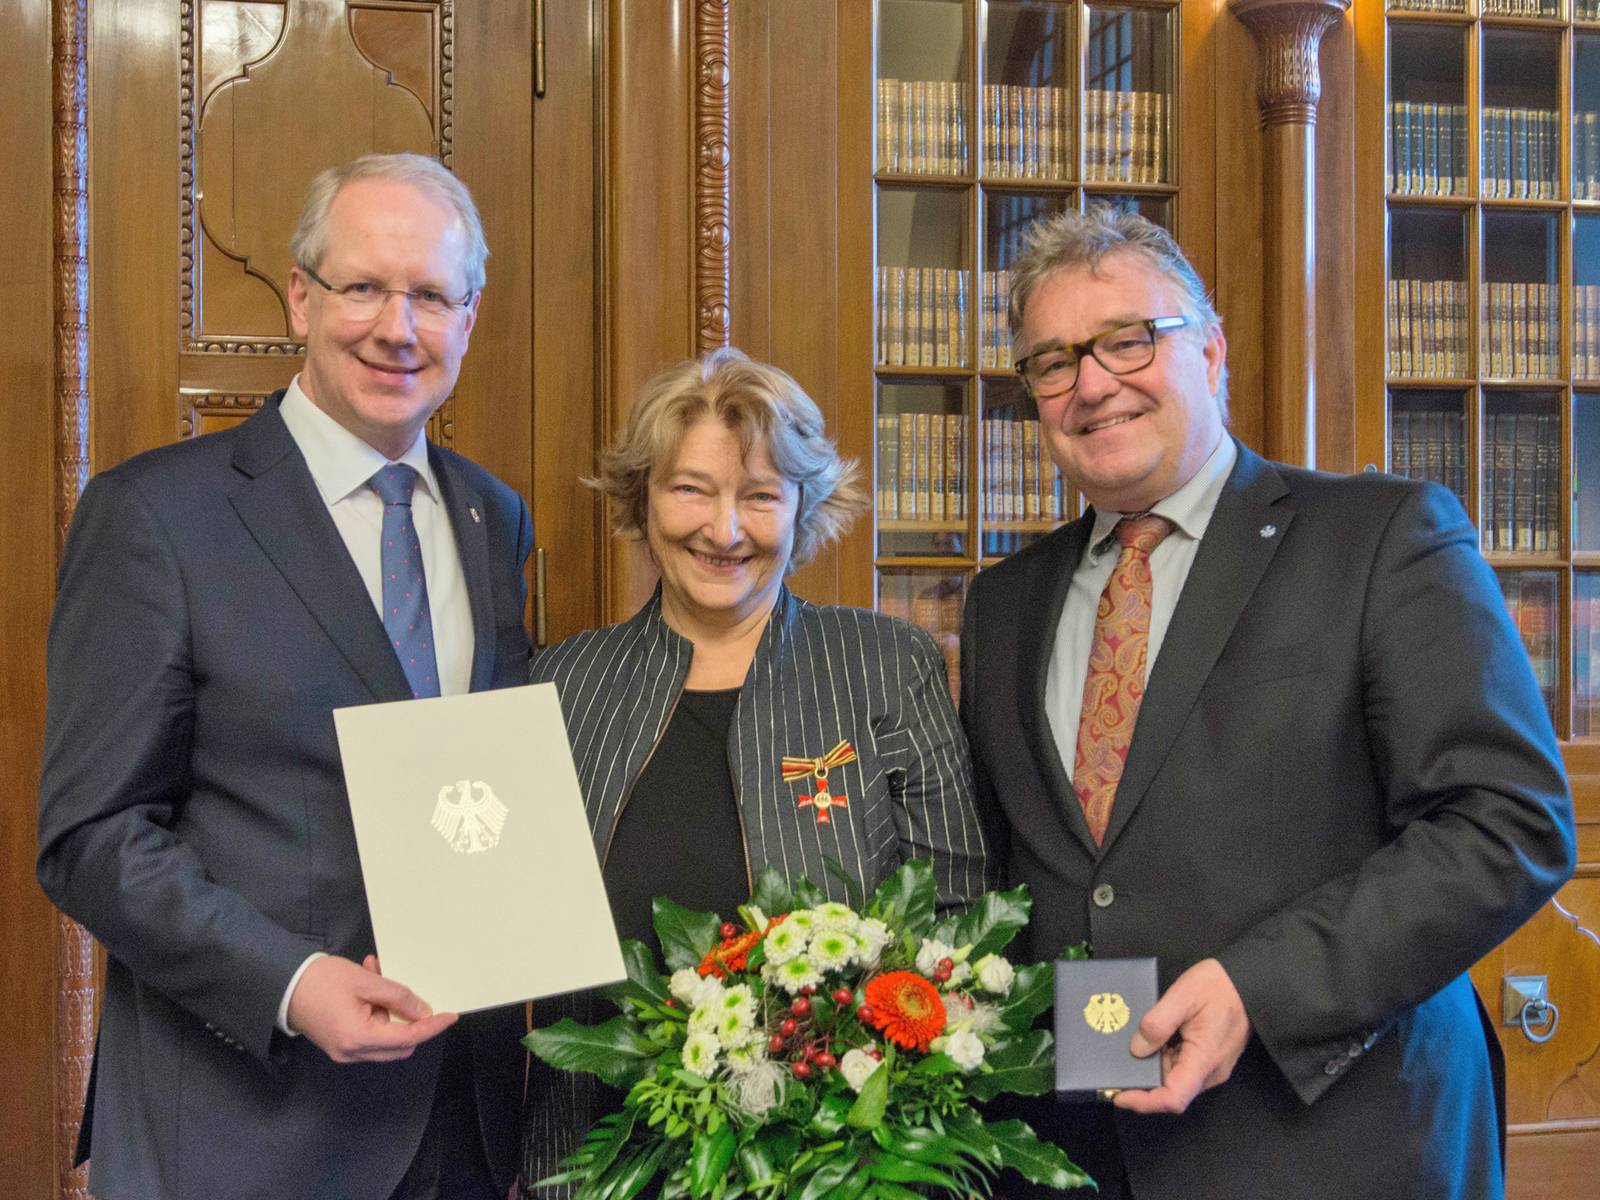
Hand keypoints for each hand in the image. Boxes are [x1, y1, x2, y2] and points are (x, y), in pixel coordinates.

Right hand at [286, 954, 456, 1063]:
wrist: (282, 985)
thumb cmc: (320, 981)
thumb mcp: (366, 982)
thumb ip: (399, 998)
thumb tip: (423, 1011)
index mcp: (359, 1038)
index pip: (408, 1038)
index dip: (431, 1027)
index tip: (449, 1016)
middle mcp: (352, 1052)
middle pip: (399, 1046)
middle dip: (409, 1020)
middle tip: (406, 992)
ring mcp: (344, 1051)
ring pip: (385, 1039)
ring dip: (390, 1011)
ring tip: (377, 975)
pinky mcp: (339, 1043)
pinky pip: (369, 1033)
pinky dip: (376, 1013)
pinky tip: (368, 984)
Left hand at [1113, 958, 1250, 1114]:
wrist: (1250, 982)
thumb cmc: (1219, 986)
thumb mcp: (1183, 996)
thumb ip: (1158, 1024)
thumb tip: (1137, 1050)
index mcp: (1204, 1059)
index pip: (1173, 1098)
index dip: (1144, 1102)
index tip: (1119, 1094)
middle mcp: (1210, 1072)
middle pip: (1171, 1091)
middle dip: (1142, 1085)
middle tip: (1115, 1070)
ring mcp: (1211, 1066)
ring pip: (1175, 1079)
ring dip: (1152, 1071)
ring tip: (1126, 1054)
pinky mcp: (1209, 1057)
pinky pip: (1182, 1067)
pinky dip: (1163, 1060)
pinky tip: (1149, 1044)